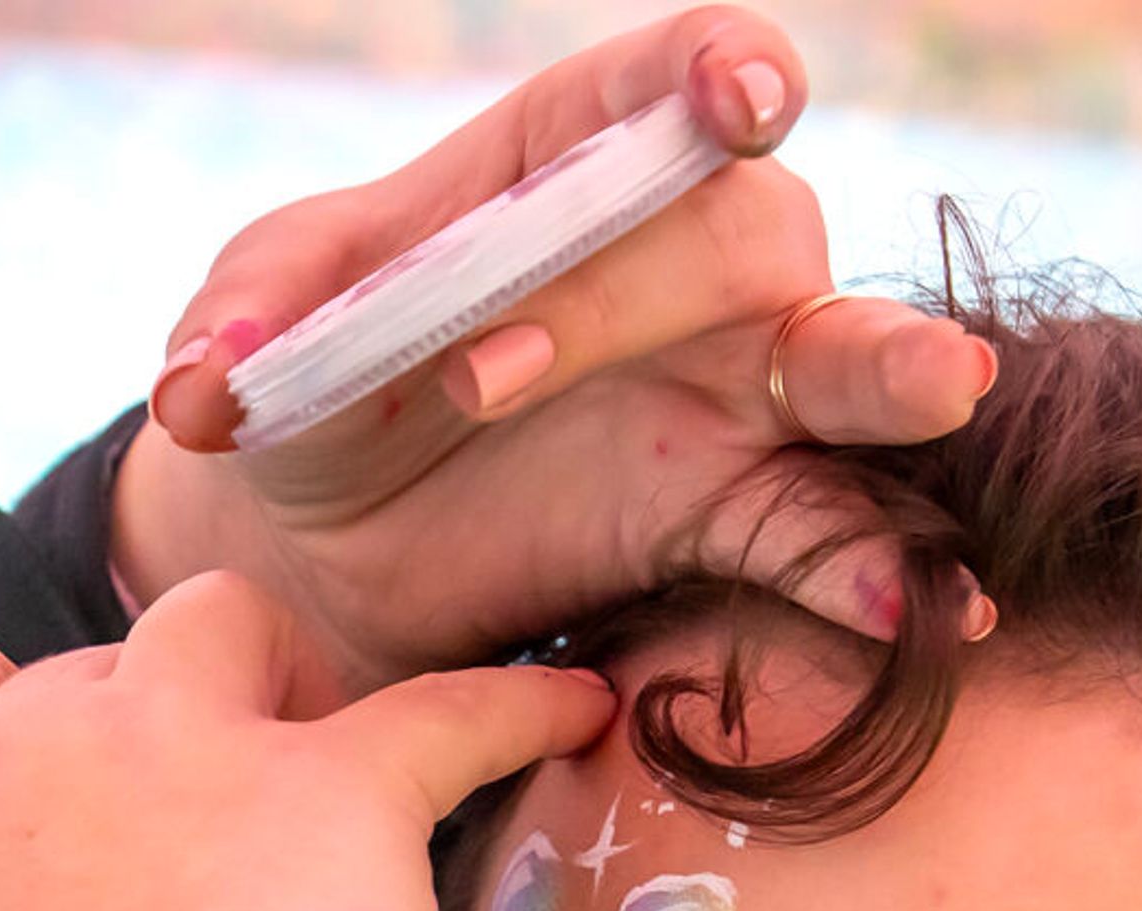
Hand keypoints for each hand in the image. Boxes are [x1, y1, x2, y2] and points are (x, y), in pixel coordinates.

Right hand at [0, 573, 614, 910]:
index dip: (13, 706)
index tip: (65, 762)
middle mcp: (32, 753)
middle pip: (103, 660)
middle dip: (160, 710)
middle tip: (222, 811)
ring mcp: (175, 752)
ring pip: (229, 622)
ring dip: (279, 676)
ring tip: (340, 751)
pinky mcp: (327, 794)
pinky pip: (446, 712)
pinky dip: (517, 711)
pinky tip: (572, 711)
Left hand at [116, 7, 998, 705]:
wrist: (330, 541)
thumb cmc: (314, 383)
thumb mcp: (260, 328)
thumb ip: (235, 328)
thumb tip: (206, 384)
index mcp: (569, 165)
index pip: (670, 84)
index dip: (721, 73)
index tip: (740, 96)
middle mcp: (680, 258)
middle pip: (732, 235)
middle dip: (621, 300)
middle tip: (473, 385)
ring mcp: (722, 387)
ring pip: (838, 360)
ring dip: (886, 374)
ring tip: (936, 390)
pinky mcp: (718, 510)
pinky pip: (814, 525)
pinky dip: (866, 562)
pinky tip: (923, 606)